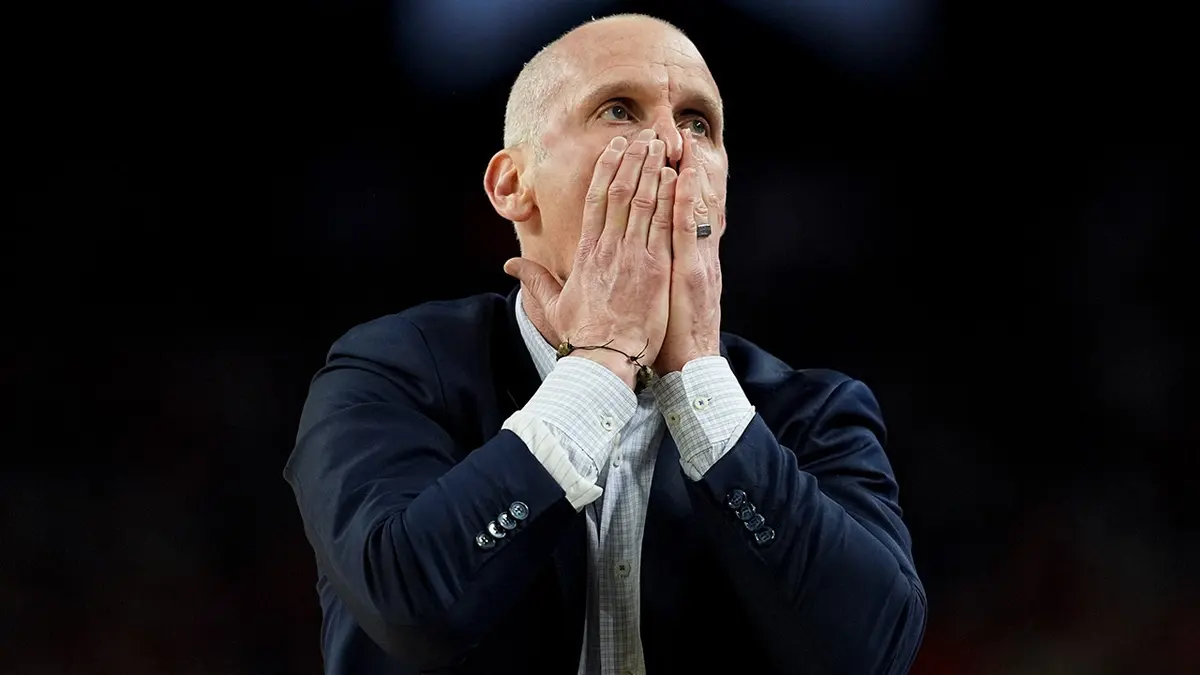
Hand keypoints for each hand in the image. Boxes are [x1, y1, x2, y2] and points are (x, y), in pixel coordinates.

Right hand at [504, 129, 677, 388]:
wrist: (605, 359)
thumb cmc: (582, 335)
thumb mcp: (551, 304)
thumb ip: (533, 279)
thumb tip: (509, 264)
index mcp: (586, 253)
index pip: (596, 201)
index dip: (607, 170)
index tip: (616, 149)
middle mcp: (609, 247)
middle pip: (621, 192)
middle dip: (633, 160)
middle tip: (644, 136)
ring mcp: (633, 255)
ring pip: (643, 201)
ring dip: (652, 169)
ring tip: (659, 145)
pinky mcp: (655, 268)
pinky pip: (663, 224)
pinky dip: (669, 197)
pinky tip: (675, 177)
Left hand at [656, 140, 723, 373]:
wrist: (689, 368)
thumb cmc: (667, 342)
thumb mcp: (660, 306)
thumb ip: (648, 282)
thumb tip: (632, 267)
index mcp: (682, 262)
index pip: (677, 215)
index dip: (671, 186)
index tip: (664, 158)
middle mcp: (692, 256)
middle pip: (685, 203)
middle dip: (680, 168)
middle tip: (675, 135)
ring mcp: (694, 260)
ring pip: (691, 206)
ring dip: (686, 171)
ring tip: (682, 140)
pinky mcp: (691, 270)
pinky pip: (689, 227)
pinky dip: (687, 199)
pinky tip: (683, 174)